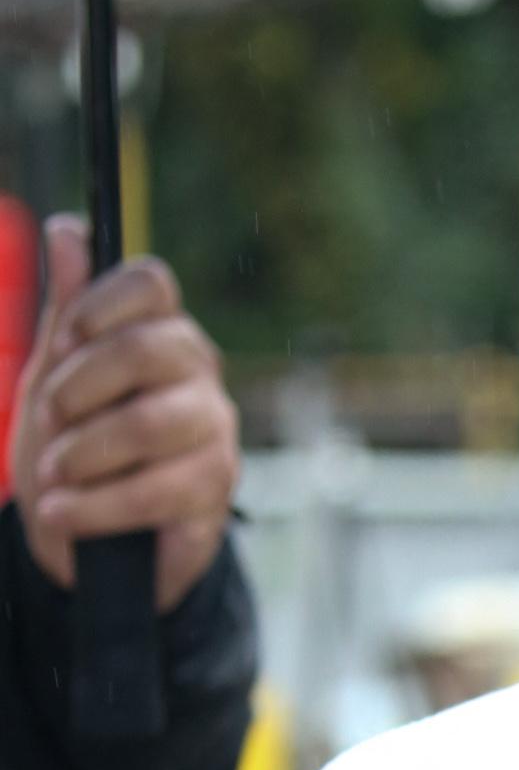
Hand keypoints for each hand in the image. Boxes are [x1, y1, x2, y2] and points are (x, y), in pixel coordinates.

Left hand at [8, 214, 239, 612]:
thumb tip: (68, 231)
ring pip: (150, 423)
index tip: (64, 339)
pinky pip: (156, 489)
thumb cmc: (77, 448)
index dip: (102, 303)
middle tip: (51, 418)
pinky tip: (63, 513)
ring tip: (52, 477)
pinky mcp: (215, 490)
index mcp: (159, 332)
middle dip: (81, 385)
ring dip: (83, 453)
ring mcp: (214, 431)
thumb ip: (65, 312)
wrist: (90, 538)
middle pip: (149, 349)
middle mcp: (197, 374)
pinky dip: (96, 505)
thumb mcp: (55, 379)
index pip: (151, 284)